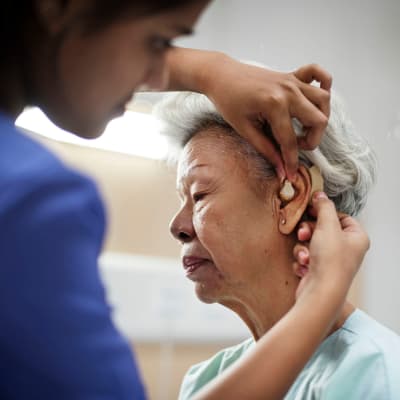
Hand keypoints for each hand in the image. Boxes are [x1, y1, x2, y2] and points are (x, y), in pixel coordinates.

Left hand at [205, 58, 331, 179]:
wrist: (221, 75)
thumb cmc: (228, 101)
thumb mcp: (244, 129)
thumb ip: (265, 149)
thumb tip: (280, 169)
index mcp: (274, 104)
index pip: (290, 140)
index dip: (291, 161)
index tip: (291, 174)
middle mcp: (288, 91)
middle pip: (318, 120)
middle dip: (311, 140)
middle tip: (295, 146)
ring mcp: (292, 81)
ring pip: (323, 100)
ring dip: (319, 118)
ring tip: (304, 128)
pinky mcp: (291, 75)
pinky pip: (319, 74)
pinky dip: (324, 84)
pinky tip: (314, 100)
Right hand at [292, 192, 369, 298]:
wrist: (321, 292)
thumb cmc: (330, 261)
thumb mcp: (328, 226)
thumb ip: (323, 207)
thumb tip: (319, 195)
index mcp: (356, 237)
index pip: (341, 216)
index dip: (324, 212)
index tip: (311, 209)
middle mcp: (346, 249)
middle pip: (322, 229)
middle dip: (308, 231)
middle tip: (303, 234)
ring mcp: (332, 261)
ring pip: (310, 242)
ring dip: (302, 247)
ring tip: (305, 256)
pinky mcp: (318, 270)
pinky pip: (305, 256)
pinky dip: (302, 260)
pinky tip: (304, 266)